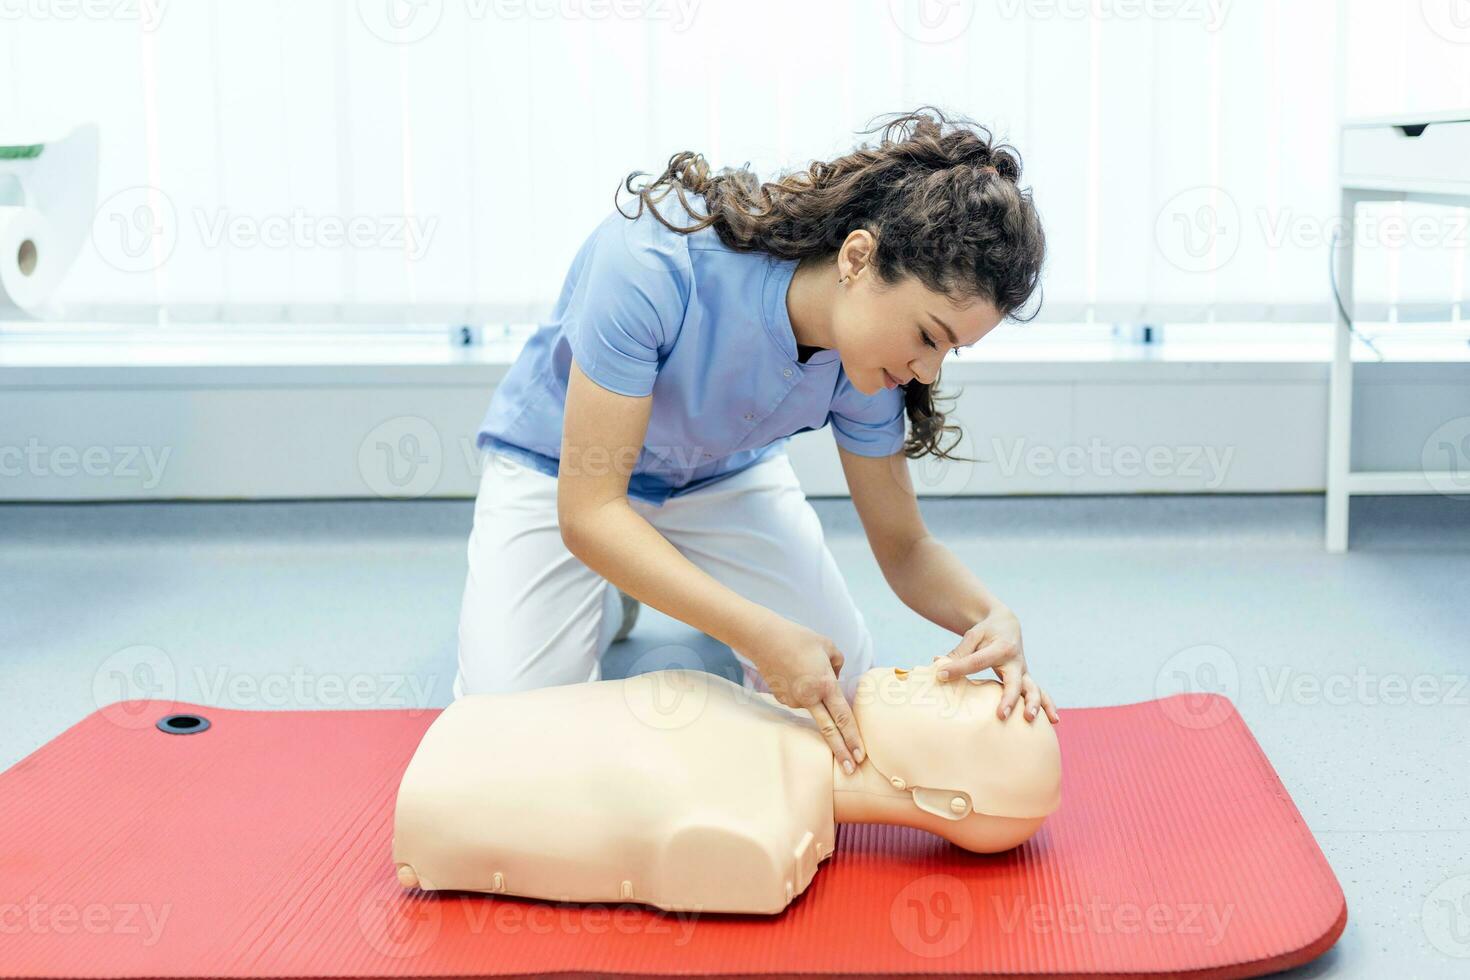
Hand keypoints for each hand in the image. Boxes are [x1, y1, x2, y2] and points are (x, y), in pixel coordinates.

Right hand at [746, 618, 865, 773]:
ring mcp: (794, 701)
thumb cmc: (799, 639)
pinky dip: (801, 690)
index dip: (853, 738)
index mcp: (825, 685)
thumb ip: (838, 666)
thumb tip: (835, 679)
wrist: (764, 639)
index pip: (843, 717)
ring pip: (813, 704)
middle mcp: (810, 698)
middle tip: (850, 770)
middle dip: (841, 751)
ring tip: (802, 666)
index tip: (860, 756)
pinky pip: (799, 698)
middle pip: (829, 731)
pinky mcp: (782, 699)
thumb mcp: (828, 647)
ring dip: (814, 694)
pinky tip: (792, 672)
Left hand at [933, 610, 1059, 724]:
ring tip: (1029, 718)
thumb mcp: (972, 636)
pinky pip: (1040, 693)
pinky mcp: (1026, 680)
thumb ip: (959, 653)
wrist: (1007, 625)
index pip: (978, 661)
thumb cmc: (986, 632)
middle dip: (1008, 698)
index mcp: (1000, 647)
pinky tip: (1053, 720)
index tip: (942, 674)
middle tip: (1000, 715)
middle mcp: (1015, 661)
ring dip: (1032, 704)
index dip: (959, 668)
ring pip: (1033, 689)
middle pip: (1013, 681)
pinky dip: (1047, 705)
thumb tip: (939, 665)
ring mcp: (1023, 672)